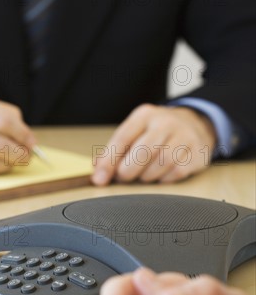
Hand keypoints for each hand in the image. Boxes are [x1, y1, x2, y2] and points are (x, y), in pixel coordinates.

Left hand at [91, 104, 216, 184]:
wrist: (194, 125)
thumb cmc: (156, 133)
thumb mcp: (135, 132)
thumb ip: (115, 150)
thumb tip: (98, 173)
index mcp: (145, 115)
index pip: (122, 138)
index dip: (109, 161)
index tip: (99, 179)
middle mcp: (166, 122)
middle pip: (143, 152)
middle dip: (128, 171)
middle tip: (124, 177)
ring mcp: (185, 137)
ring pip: (160, 164)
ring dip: (146, 176)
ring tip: (143, 174)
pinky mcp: (197, 154)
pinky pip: (175, 173)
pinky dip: (163, 179)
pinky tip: (160, 173)